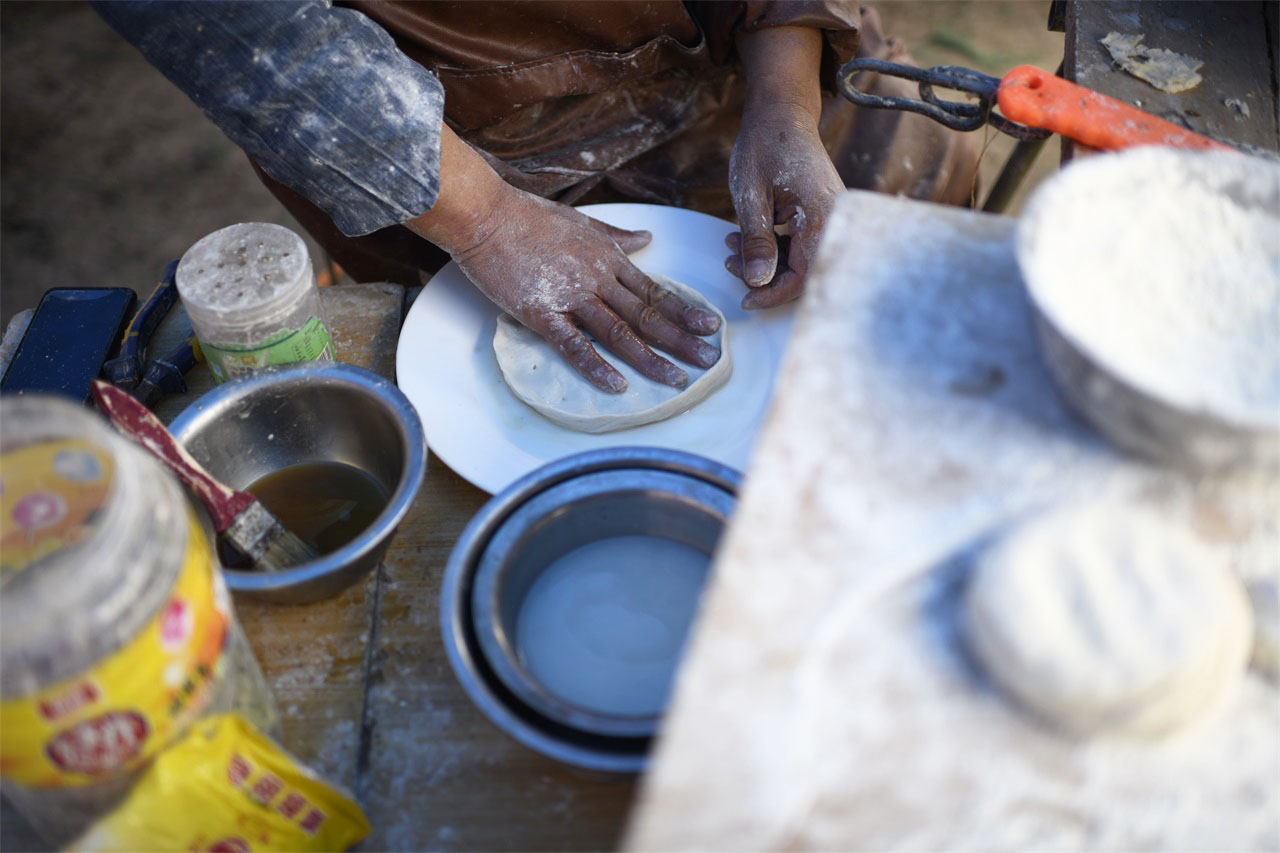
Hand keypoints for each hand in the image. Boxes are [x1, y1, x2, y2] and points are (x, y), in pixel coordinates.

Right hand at [405, 124, 720, 393]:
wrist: (487, 215)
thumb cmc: (529, 216)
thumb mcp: (583, 221)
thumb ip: (616, 235)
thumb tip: (647, 238)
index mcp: (608, 258)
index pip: (654, 289)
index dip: (684, 310)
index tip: (710, 326)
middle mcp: (597, 279)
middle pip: (647, 314)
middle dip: (681, 339)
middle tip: (710, 361)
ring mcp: (570, 296)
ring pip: (619, 332)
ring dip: (650, 358)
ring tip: (676, 379)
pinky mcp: (541, 312)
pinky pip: (573, 344)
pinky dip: (596, 365)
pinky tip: (617, 384)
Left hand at [727, 26, 842, 309]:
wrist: (781, 113)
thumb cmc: (764, 146)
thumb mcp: (750, 197)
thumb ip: (756, 241)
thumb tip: (757, 283)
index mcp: (823, 216)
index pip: (804, 276)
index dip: (773, 295)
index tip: (745, 300)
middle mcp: (834, 220)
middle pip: (806, 273)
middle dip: (766, 277)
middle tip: (731, 264)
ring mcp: (830, 217)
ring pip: (802, 260)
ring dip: (766, 261)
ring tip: (731, 245)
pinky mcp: (821, 215)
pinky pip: (802, 245)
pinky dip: (774, 247)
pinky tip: (744, 237)